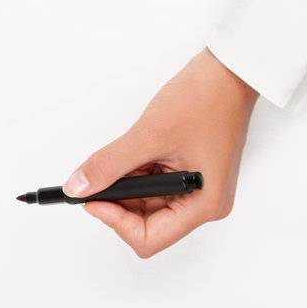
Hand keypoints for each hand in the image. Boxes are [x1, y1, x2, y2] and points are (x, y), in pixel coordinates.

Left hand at [62, 47, 258, 258]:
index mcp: (203, 205)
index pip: (150, 238)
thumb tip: (78, 188)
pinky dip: (138, 171)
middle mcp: (204, 203)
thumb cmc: (204, 99)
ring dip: (127, 183)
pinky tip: (134, 149)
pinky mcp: (192, 171)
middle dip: (119, 201)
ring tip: (121, 154)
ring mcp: (198, 187)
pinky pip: (156, 183)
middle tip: (98, 174)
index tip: (92, 197)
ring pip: (149, 202)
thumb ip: (110, 164)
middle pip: (148, 223)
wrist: (228, 70)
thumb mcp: (149, 134)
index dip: (116, 221)